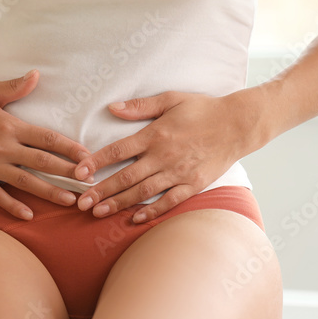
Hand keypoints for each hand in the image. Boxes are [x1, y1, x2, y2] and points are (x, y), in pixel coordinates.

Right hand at [0, 69, 93, 219]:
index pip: (47, 138)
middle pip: (43, 162)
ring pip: (26, 182)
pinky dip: (13, 207)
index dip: (70, 148)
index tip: (88, 157)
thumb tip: (36, 74)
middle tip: (90, 182)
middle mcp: (2, 147)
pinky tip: (29, 215)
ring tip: (70, 201)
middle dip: (69, 173)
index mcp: (9, 126)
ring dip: (50, 192)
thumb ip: (14, 86)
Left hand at [72, 90, 257, 222]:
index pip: (118, 150)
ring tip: (98, 213)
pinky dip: (151, 211)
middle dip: (101, 191)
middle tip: (81, 203)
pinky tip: (134, 219)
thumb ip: (140, 106)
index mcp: (155, 134)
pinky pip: (169, 201)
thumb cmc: (203, 110)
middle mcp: (164, 156)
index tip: (79, 172)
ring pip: (142, 192)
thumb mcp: (171, 99)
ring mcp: (179, 172)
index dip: (96, 162)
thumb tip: (112, 108)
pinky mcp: (193, 184)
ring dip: (118, 203)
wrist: (238, 124)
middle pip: (126, 177)